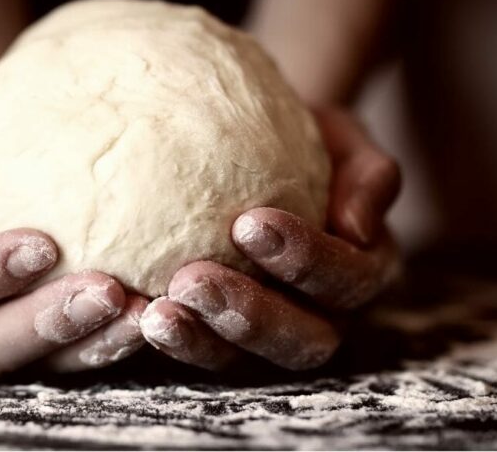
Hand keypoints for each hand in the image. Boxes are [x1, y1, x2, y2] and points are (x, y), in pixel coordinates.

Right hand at [0, 110, 147, 374]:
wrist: (1, 162)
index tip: (45, 244)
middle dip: (47, 323)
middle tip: (108, 290)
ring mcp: (5, 339)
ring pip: (43, 363)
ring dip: (93, 342)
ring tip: (145, 311)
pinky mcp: (51, 346)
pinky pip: (82, 356)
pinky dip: (117, 340)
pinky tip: (157, 312)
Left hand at [139, 107, 401, 370]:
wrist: (256, 147)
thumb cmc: (304, 140)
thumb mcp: (342, 139)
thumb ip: (367, 174)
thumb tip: (358, 226)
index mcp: (361, 270)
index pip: (349, 279)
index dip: (307, 260)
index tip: (250, 223)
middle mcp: (322, 314)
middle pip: (303, 340)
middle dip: (250, 316)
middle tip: (192, 280)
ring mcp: (267, 334)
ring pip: (243, 359)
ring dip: (200, 340)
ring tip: (155, 313)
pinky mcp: (218, 336)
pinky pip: (196, 348)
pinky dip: (168, 336)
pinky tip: (130, 310)